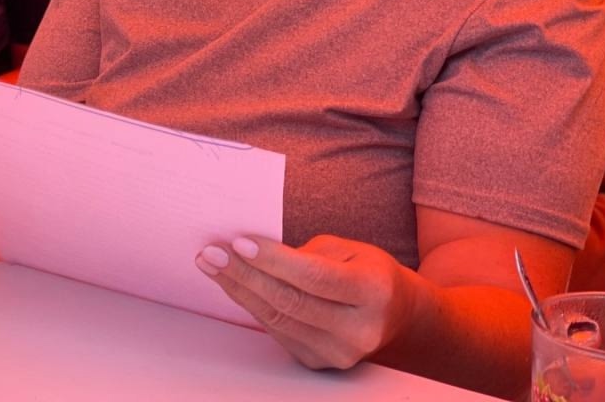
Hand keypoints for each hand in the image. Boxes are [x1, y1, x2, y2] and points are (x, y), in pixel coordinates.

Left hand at [196, 234, 422, 369]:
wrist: (393, 313)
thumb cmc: (364, 270)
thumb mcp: (348, 249)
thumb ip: (306, 253)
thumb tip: (252, 250)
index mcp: (373, 291)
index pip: (314, 277)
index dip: (274, 260)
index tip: (239, 242)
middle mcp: (359, 329)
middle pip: (290, 301)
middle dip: (245, 275)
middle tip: (212, 253)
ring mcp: (339, 353)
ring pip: (277, 319)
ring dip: (239, 290)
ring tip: (211, 264)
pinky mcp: (318, 362)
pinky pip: (277, 330)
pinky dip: (250, 305)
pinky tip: (232, 284)